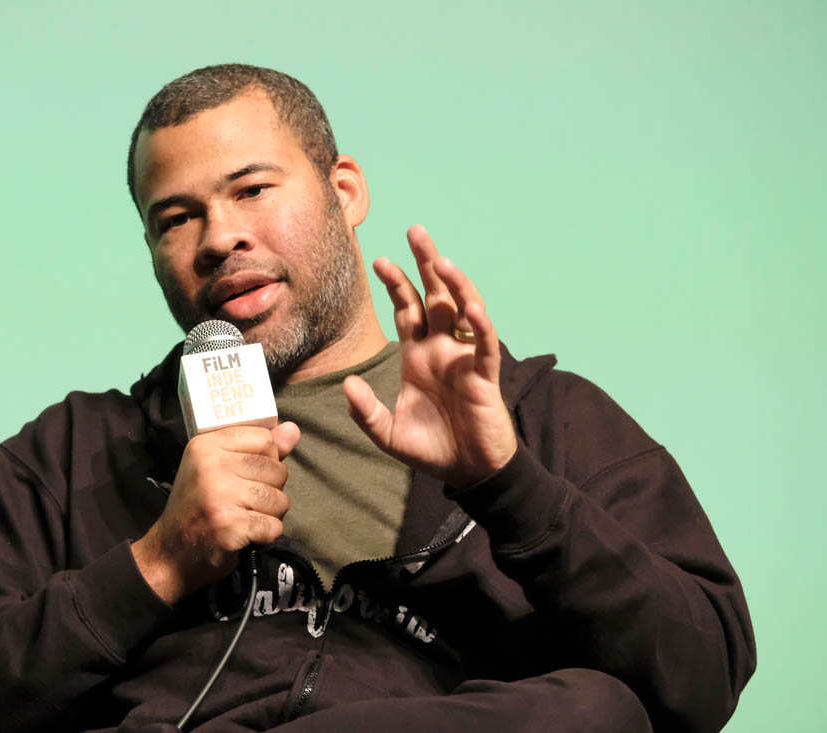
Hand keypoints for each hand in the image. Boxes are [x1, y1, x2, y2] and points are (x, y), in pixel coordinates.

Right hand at [132, 422, 300, 603]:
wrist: (170, 554)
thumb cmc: (198, 509)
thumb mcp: (218, 469)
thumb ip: (257, 449)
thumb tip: (292, 429)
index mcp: (205, 445)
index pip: (265, 439)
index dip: (267, 460)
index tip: (247, 476)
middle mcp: (210, 465)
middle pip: (276, 469)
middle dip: (271, 491)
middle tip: (243, 503)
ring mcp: (219, 495)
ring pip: (279, 499)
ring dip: (270, 515)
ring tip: (245, 518)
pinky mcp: (229, 524)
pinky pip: (274, 526)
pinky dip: (266, 536)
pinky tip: (245, 534)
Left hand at [344, 225, 516, 489]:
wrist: (467, 472)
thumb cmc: (432, 449)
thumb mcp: (388, 434)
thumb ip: (366, 412)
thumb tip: (348, 384)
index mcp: (418, 356)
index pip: (407, 309)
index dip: (396, 284)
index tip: (380, 260)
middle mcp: (442, 349)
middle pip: (435, 297)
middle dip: (426, 264)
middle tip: (416, 231)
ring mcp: (465, 359)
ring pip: (463, 310)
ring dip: (455, 284)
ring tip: (441, 259)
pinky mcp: (485, 376)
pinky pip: (486, 344)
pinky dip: (481, 324)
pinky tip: (471, 307)